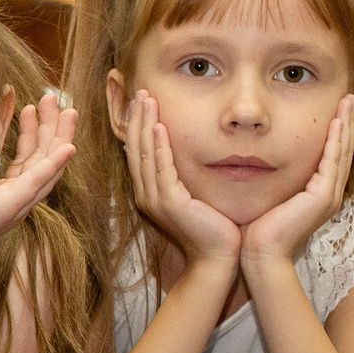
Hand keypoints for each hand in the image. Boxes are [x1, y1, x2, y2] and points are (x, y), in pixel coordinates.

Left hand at [0, 90, 77, 269]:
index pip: (30, 156)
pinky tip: (68, 147)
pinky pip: (38, 182)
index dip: (35, 130)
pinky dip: (55, 164)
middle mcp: (18, 198)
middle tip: (55, 98)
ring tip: (68, 111)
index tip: (35, 105)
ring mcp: (17, 203)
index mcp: (8, 191)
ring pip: (50, 166)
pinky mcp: (10, 207)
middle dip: (53, 126)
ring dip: (61, 137)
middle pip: (46, 157)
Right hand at [121, 90, 238, 267]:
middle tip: (138, 92)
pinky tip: (160, 127)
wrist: (218, 259)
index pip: (139, 153)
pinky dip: (159, 146)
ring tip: (145, 100)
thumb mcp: (197, 197)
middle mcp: (146, 194)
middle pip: (135, 149)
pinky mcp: (169, 202)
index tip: (141, 103)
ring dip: (145, 125)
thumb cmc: (214, 230)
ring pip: (145, 154)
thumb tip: (191, 157)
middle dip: (137, 119)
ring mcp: (155, 199)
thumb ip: (188, 177)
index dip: (138, 126)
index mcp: (150, 193)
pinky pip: (161, 168)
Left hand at [242, 94, 353, 264]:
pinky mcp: (322, 197)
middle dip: (347, 122)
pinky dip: (335, 140)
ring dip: (346, 124)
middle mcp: (328, 193)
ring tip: (349, 101)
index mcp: (318, 193)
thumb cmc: (256, 229)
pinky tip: (336, 122)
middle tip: (351, 97)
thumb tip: (256, 161)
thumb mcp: (268, 196)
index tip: (337, 109)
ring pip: (342, 151)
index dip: (337, 131)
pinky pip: (332, 162)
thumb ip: (272, 180)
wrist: (259, 254)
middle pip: (343, 149)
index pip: (332, 155)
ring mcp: (328, 196)